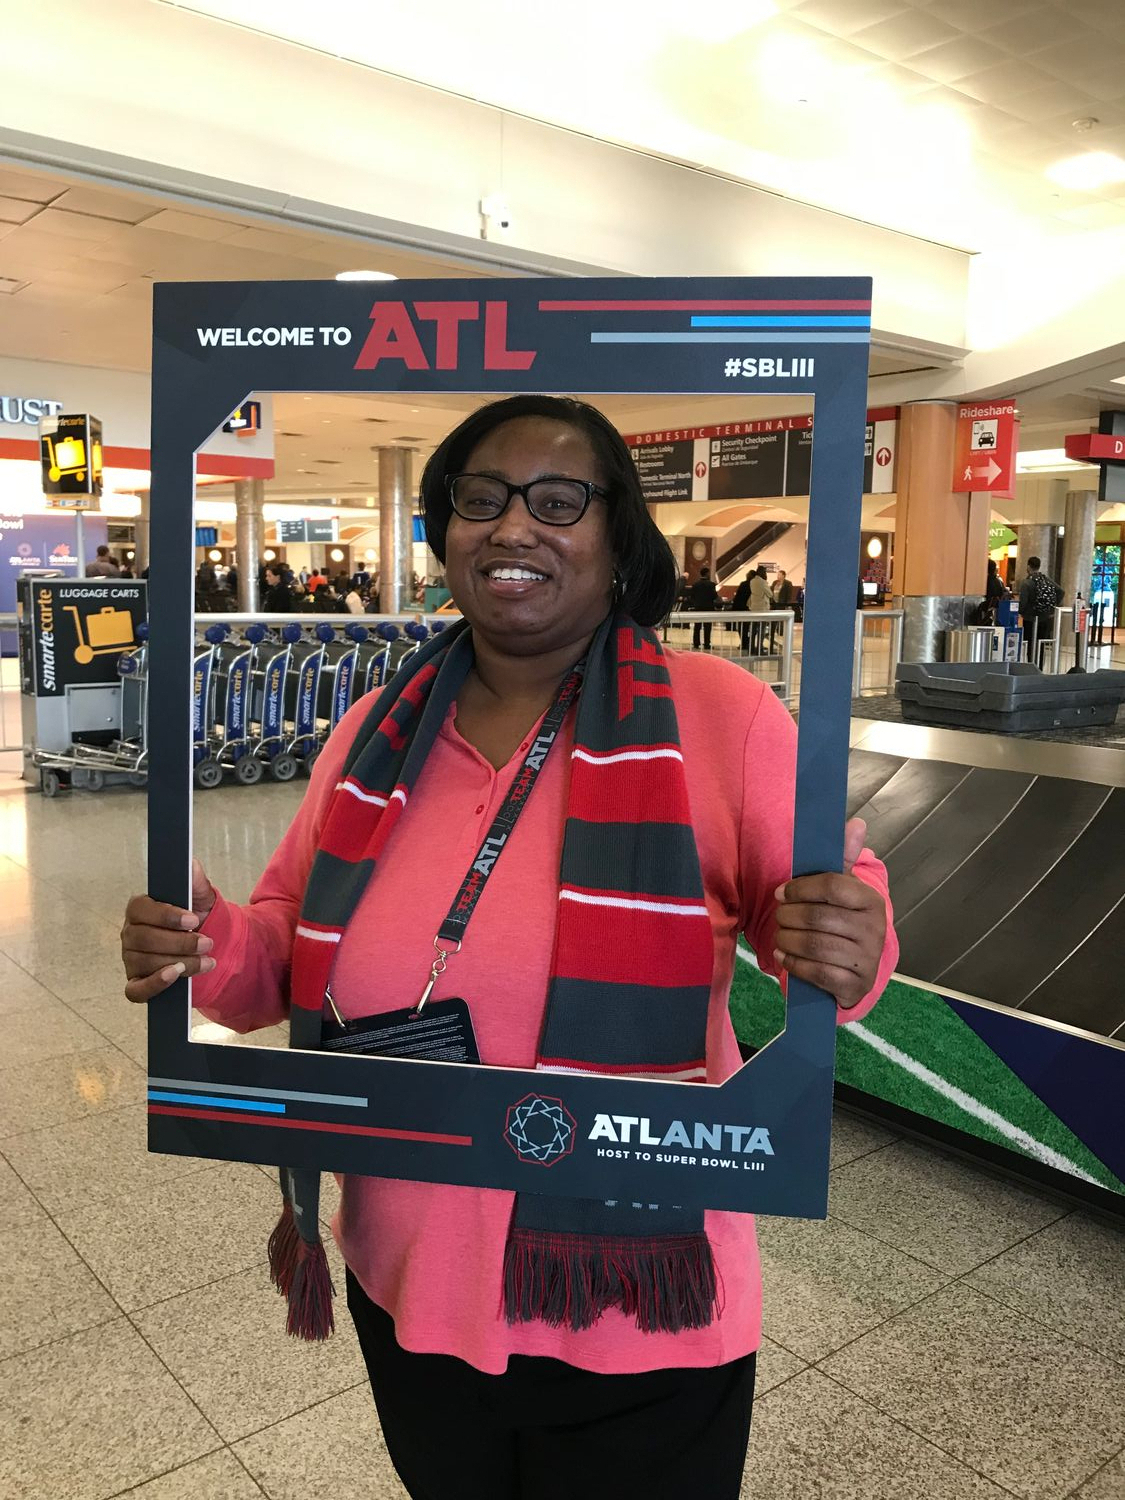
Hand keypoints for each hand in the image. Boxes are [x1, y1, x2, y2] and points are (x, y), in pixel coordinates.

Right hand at [121, 859, 217, 1002]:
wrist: (208, 945)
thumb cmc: (197, 917)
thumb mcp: (200, 897)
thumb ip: (195, 880)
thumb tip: (191, 864)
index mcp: (140, 909)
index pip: (141, 910)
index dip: (166, 916)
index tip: (193, 920)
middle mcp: (130, 934)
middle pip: (144, 939)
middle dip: (180, 943)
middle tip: (207, 943)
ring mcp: (131, 960)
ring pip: (147, 963)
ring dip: (181, 963)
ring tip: (206, 961)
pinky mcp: (137, 983)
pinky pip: (135, 990)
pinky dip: (154, 985)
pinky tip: (175, 977)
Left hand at [773, 819, 885, 1008]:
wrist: (856, 972)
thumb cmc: (843, 924)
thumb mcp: (843, 891)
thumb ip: (843, 859)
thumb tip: (856, 823)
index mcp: (871, 901)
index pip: (832, 886)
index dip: (800, 888)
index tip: (781, 893)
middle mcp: (874, 930)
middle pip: (818, 917)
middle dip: (788, 917)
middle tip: (778, 917)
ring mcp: (867, 960)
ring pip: (814, 945)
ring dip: (787, 940)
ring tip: (780, 936)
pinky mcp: (855, 986)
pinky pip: (817, 973)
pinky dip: (793, 964)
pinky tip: (784, 957)